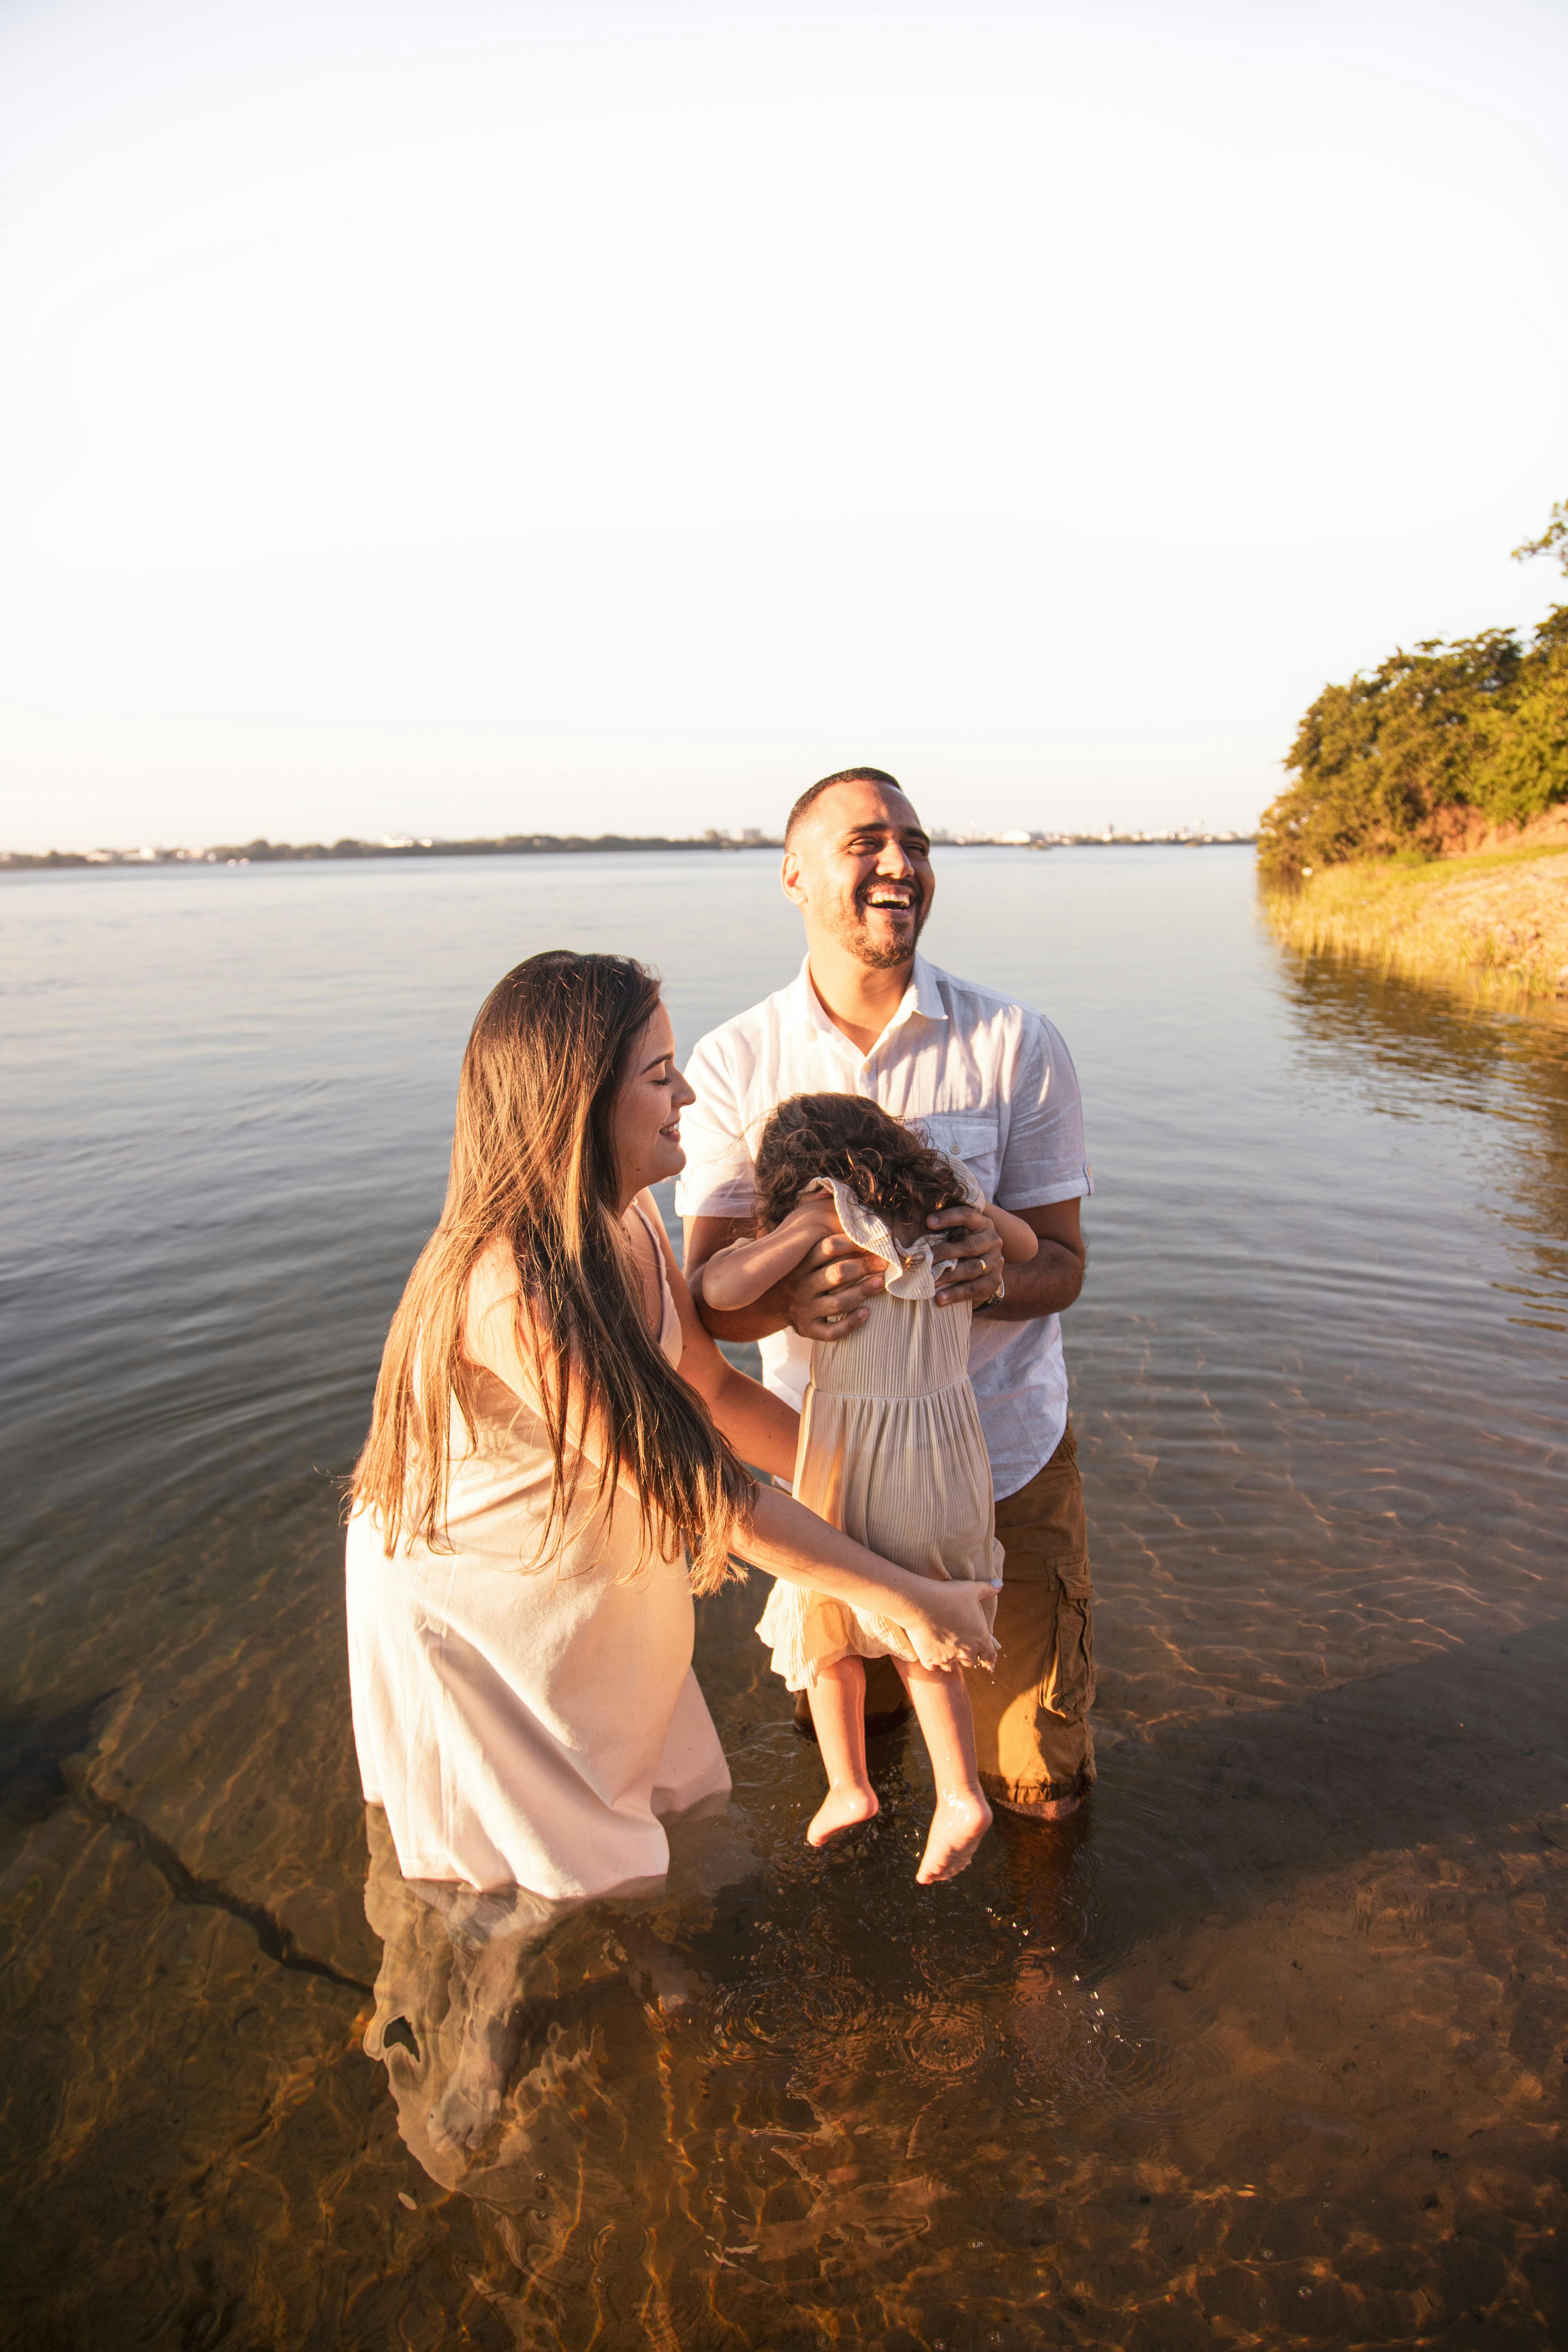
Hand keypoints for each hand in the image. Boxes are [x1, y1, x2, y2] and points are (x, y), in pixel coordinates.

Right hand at [777, 1204, 887, 1341]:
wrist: (765, 1304)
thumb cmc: (791, 1270)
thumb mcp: (793, 1247)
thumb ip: (810, 1223)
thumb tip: (826, 1192)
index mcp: (800, 1263)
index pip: (826, 1248)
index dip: (851, 1242)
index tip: (873, 1239)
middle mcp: (801, 1286)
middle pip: (836, 1275)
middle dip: (863, 1267)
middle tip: (886, 1262)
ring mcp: (804, 1309)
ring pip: (837, 1304)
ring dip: (862, 1293)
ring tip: (881, 1283)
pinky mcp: (807, 1329)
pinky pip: (831, 1331)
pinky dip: (850, 1324)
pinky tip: (867, 1314)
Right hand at [901, 1579, 999, 1673]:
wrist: (920, 1603)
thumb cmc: (948, 1595)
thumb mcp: (971, 1589)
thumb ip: (987, 1589)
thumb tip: (1000, 1584)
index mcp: (979, 1638)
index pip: (990, 1655)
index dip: (990, 1659)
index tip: (990, 1665)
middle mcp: (965, 1652)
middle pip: (971, 1662)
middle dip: (969, 1656)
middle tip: (963, 1650)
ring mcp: (947, 1658)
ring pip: (953, 1666)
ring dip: (952, 1660)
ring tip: (948, 1652)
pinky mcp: (930, 1659)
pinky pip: (935, 1667)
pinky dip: (934, 1662)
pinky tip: (932, 1655)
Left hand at [926, 1203, 1004, 1308]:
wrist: (986, 1270)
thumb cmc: (962, 1246)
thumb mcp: (957, 1234)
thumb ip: (943, 1230)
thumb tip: (912, 1228)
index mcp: (981, 1223)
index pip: (967, 1216)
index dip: (948, 1218)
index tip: (927, 1222)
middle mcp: (992, 1240)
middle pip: (968, 1246)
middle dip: (944, 1252)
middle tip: (924, 1259)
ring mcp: (996, 1261)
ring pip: (970, 1269)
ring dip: (947, 1276)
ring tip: (928, 1282)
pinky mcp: (994, 1281)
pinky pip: (974, 1288)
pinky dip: (955, 1294)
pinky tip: (939, 1298)